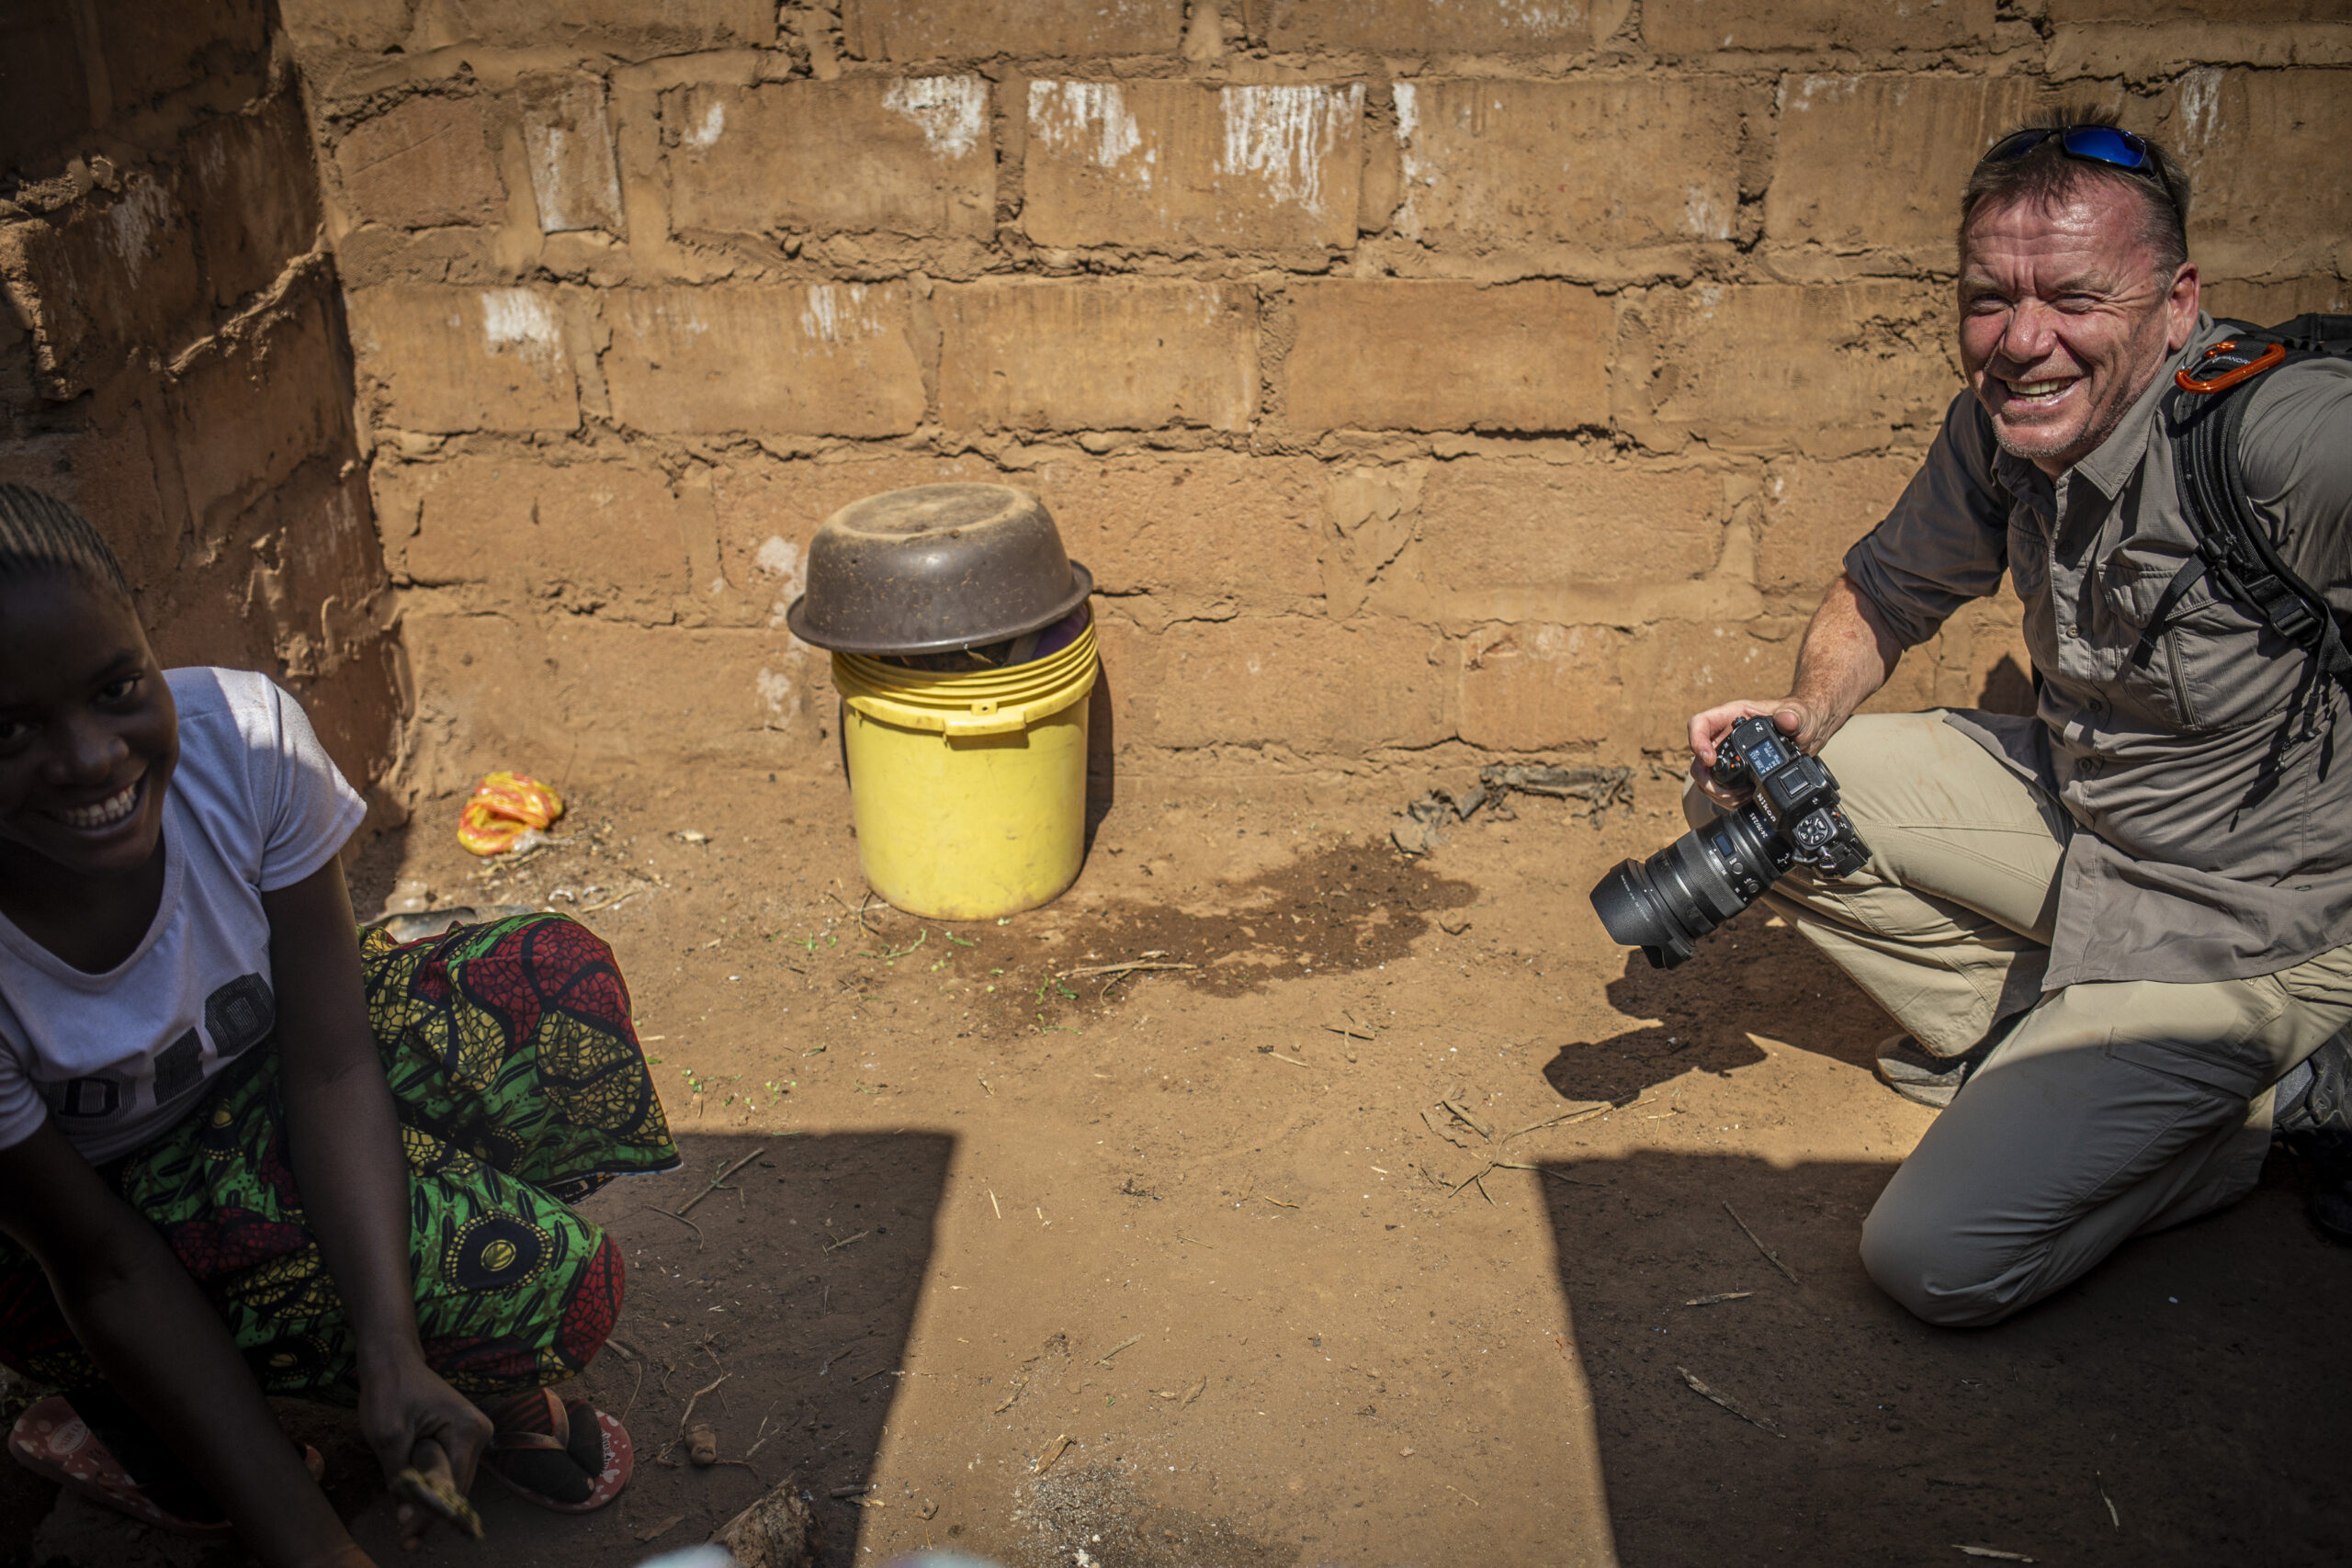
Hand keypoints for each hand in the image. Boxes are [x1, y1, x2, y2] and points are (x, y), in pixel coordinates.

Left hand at [357, 1351, 490, 1546]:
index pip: (454, 1486)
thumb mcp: (388, 1435)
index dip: (432, 1517)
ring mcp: (474, 1434)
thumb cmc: (390, 1390)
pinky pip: (450, 1469)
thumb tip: (406, 1518)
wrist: (394, 1360)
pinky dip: (432, 1486)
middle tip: (405, 1541)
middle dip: (432, 1513)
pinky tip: (414, 1503)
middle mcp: (480, 1433)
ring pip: (455, 1481)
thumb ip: (400, 1476)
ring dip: (432, 1501)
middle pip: (459, 1487)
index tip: (407, 1542)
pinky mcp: (462, 1437)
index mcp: (468, 1429)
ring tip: (407, 1530)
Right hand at [1685, 697, 1831, 808]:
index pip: (1700, 724)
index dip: (1697, 742)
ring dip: (1716, 793)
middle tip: (1724, 791)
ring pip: (1705, 777)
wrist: (1807, 734)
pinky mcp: (1735, 772)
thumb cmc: (1800, 718)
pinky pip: (1719, 788)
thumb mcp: (1800, 716)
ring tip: (1740, 796)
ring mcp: (1728, 755)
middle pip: (1698, 758)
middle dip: (1706, 779)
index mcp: (1731, 716)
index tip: (1710, 760)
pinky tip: (1744, 799)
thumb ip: (1793, 717)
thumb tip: (1787, 720)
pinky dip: (1728, 799)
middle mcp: (1724, 736)